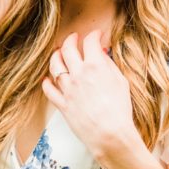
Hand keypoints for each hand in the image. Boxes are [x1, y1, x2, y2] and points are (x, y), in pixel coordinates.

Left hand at [42, 31, 138, 160]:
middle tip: (74, 38)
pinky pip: (49, 89)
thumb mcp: (121, 82)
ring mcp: (67, 88)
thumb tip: (102, 55)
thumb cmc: (120, 109)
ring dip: (56, 56)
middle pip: (68, 49)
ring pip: (54, 66)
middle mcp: (78, 74)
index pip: (90, 42)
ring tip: (59, 53)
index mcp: (95, 66)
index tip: (96, 35)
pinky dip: (47, 82)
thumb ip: (109, 65)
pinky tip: (48, 79)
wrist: (109, 132)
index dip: (94, 35)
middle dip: (70, 40)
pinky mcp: (62, 103)